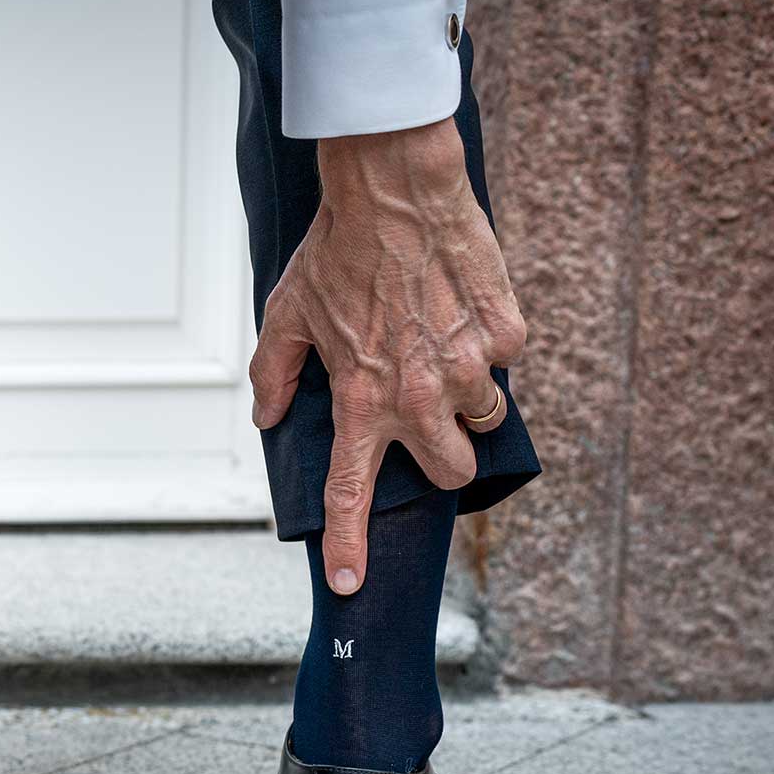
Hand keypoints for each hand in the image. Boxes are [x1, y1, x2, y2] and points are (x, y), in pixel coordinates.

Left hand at [249, 118, 525, 594]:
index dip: (350, 545)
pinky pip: (503, 359)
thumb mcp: (286, 314)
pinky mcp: (505, 333)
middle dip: (442, 457)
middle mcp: (417, 396)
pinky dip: (484, 343)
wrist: (396, 190)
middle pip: (450, 473)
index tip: (351, 584)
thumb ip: (274, 375)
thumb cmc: (337, 252)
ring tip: (437, 348)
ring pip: (482, 419)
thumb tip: (267, 417)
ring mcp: (467, 366)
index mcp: (360, 401)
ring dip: (465, 400)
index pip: (351, 492)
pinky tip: (456, 306)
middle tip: (424, 418)